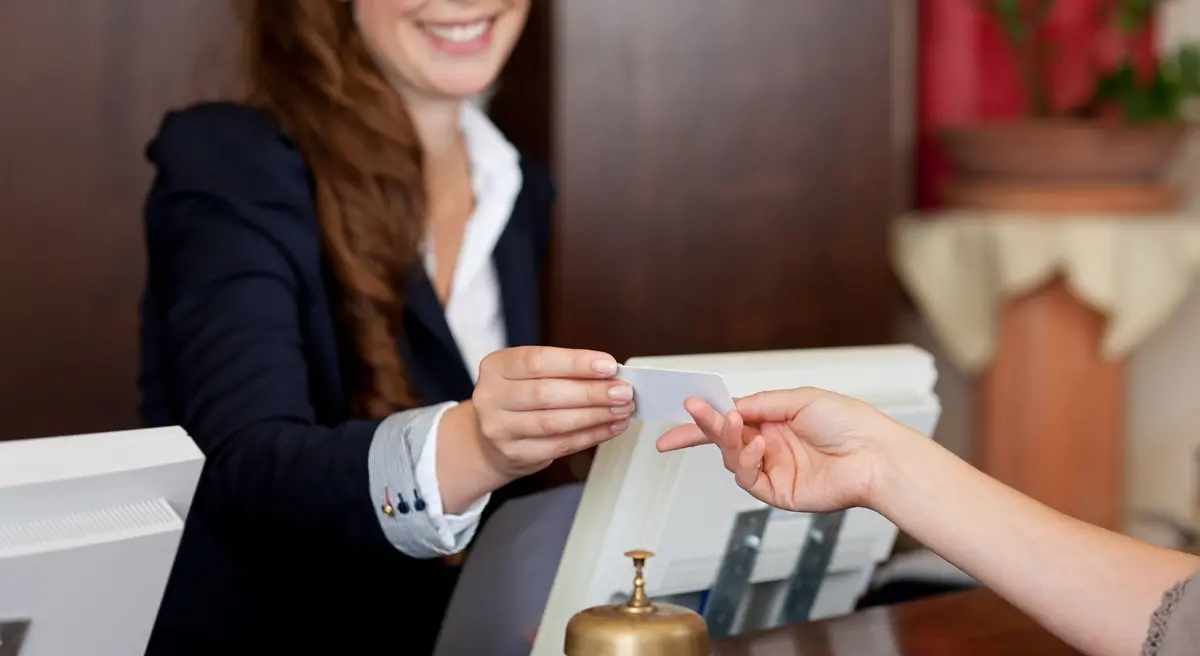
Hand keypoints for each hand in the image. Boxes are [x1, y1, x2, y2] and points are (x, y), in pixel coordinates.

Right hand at [470, 346, 633, 477]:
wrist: (488, 440)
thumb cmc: (517, 399)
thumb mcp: (528, 375)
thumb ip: (562, 372)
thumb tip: (609, 374)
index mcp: (496, 367)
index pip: (537, 361)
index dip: (575, 363)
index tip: (609, 366)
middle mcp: (491, 397)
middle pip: (546, 394)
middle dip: (591, 393)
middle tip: (623, 391)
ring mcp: (499, 429)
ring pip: (554, 423)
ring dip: (595, 416)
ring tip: (622, 410)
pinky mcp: (514, 454)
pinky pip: (559, 445)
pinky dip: (590, 436)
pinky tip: (610, 427)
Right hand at [656, 388, 895, 511]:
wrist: (874, 456)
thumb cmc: (850, 424)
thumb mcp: (801, 399)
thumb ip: (761, 403)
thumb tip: (730, 405)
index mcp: (775, 419)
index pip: (731, 416)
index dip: (706, 414)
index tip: (685, 405)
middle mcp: (770, 444)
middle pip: (724, 437)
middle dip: (703, 424)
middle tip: (691, 410)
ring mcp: (772, 469)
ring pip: (731, 457)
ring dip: (726, 438)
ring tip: (730, 423)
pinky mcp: (777, 492)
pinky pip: (748, 477)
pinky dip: (746, 460)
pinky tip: (758, 445)